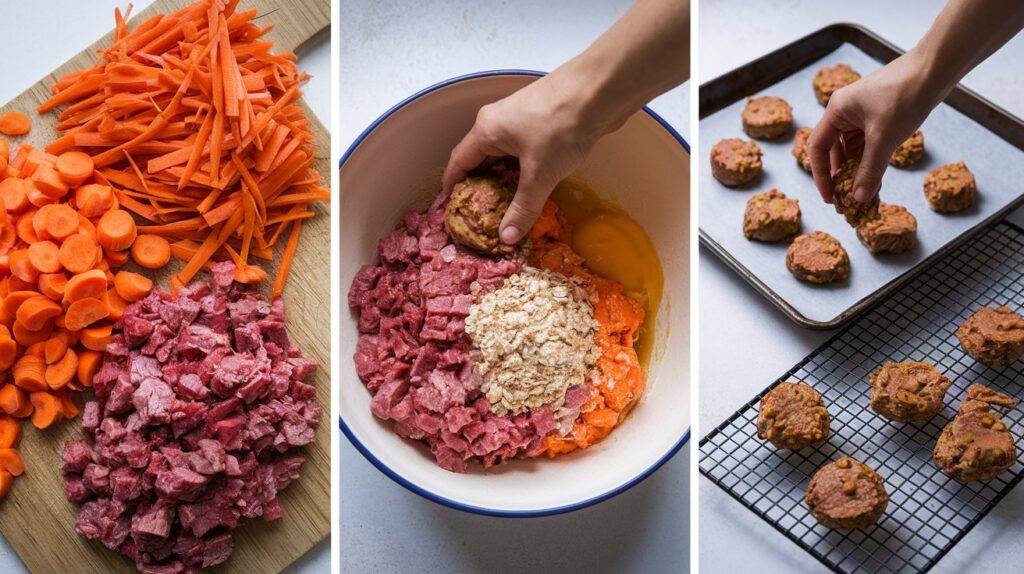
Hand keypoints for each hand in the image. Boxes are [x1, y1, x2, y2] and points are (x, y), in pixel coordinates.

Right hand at [441, 72, 605, 244]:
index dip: (452, 187)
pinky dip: (523, 170)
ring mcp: (521, 119)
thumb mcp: (539, 175)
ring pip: (504, 155)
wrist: (600, 91)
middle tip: (481, 216)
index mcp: (486, 130)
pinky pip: (523, 151)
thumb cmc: (561, 126)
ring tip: (505, 207)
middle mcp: (498, 122)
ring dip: (504, 179)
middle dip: (481, 187)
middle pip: (480, 159)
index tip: (452, 209)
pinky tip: (532, 187)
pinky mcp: (542, 121)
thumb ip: (522, 208)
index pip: (458, 162)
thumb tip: (506, 238)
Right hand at [807, 51, 942, 203]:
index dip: (821, 175)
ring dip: (857, 170)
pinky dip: (871, 160)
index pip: (818, 148)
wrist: (936, 69)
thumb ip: (870, 170)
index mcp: (837, 111)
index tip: (830, 197)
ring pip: (853, 148)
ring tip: (865, 193)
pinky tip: (877, 177)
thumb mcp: (884, 139)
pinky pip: (868, 143)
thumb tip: (859, 199)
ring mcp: (862, 113)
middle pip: (835, 150)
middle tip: (847, 200)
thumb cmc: (905, 96)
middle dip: (841, 176)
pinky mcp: (879, 115)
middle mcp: (845, 112)